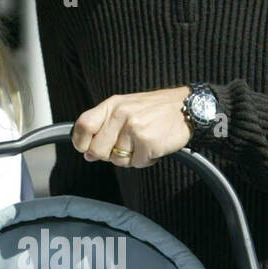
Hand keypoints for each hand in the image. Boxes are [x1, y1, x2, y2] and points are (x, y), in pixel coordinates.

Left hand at [73, 87, 193, 168]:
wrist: (187, 107)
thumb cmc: (155, 110)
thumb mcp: (125, 106)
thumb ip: (104, 125)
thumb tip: (87, 152)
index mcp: (112, 105)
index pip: (83, 125)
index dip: (80, 142)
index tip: (85, 149)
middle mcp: (121, 114)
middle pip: (97, 150)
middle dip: (107, 155)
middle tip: (123, 148)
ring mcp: (134, 128)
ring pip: (117, 160)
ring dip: (130, 158)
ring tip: (142, 143)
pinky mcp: (147, 142)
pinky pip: (136, 163)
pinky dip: (145, 160)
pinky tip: (153, 147)